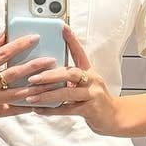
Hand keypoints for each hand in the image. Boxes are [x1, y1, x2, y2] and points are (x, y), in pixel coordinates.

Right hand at [0, 30, 58, 120]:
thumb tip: (5, 36)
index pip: (2, 53)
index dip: (20, 44)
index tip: (35, 38)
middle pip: (13, 74)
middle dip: (34, 67)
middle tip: (51, 60)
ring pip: (17, 94)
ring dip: (36, 88)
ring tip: (52, 82)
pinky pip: (12, 110)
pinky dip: (25, 106)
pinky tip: (39, 103)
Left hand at [5, 24, 125, 135]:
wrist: (115, 118)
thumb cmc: (96, 101)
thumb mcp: (86, 86)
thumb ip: (70, 80)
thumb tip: (47, 75)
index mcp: (89, 72)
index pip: (79, 52)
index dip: (71, 39)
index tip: (61, 27)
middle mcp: (92, 80)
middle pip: (70, 73)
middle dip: (50, 75)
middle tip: (32, 77)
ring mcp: (93, 94)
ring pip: (67, 92)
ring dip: (47, 94)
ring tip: (30, 96)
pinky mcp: (91, 109)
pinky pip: (67, 110)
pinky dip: (51, 110)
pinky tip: (38, 110)